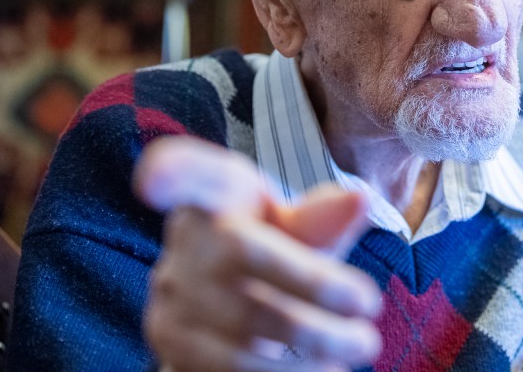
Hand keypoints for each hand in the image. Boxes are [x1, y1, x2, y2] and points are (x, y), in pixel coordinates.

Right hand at [134, 136, 381, 371]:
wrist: (234, 300)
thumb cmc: (271, 247)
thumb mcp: (295, 226)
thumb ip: (322, 218)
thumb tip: (360, 198)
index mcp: (216, 195)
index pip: (194, 173)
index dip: (173, 170)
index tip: (154, 178)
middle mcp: (185, 242)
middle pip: (242, 255)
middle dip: (315, 291)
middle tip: (367, 319)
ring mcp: (170, 295)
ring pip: (238, 327)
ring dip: (306, 349)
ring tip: (356, 350)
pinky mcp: (170, 343)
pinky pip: (225, 369)